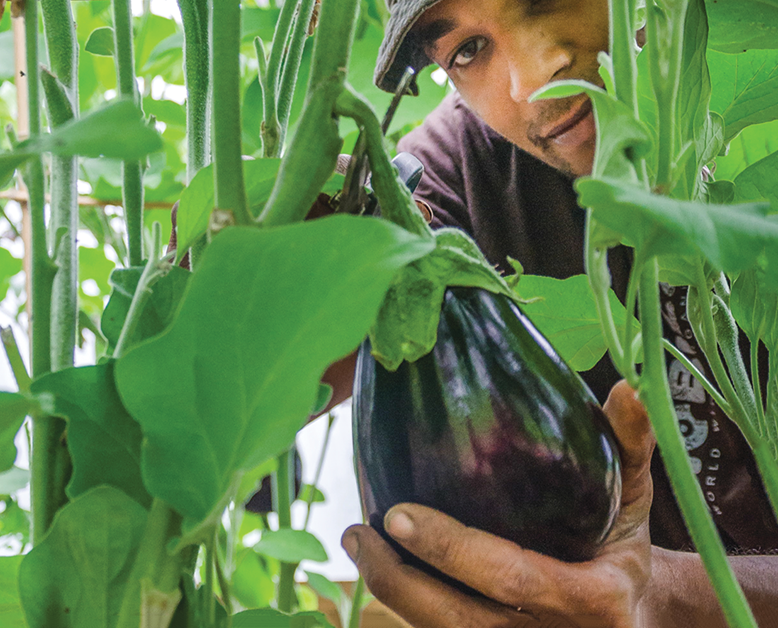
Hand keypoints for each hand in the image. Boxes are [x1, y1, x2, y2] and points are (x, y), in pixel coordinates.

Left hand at [342, 380, 657, 627]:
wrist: (638, 616)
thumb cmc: (624, 544)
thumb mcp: (636, 495)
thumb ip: (629, 444)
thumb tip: (624, 389)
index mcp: (594, 600)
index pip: (511, 578)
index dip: (451, 550)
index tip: (398, 512)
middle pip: (460, 621)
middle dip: (400, 579)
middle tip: (359, 530)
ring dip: (391, 594)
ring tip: (357, 541)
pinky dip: (408, 606)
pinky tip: (381, 566)